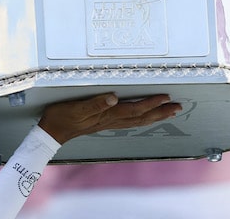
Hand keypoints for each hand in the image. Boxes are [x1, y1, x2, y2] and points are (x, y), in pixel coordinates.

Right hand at [38, 92, 180, 144]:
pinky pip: (130, 122)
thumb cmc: (62, 117)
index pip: (135, 109)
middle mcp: (111, 120)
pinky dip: (142, 119)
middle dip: (161, 112)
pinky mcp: (104, 122)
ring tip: (169, 112)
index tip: (165, 97)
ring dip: (155, 116)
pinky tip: (145, 117)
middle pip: (142, 117)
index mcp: (107, 115)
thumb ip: (95, 103)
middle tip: (177, 107)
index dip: (151, 103)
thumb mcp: (76, 108)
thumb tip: (114, 98)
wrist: (52, 131)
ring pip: (138, 121)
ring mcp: (109, 123)